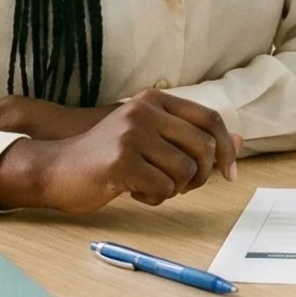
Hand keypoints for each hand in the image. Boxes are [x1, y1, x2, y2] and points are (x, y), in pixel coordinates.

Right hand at [0, 90, 239, 213]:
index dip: (227, 148)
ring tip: (149, 185)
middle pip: (204, 147)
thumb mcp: (151, 139)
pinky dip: (155, 197)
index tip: (230, 174)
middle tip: (180, 187)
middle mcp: (145, 110)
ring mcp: (132, 133)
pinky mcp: (122, 160)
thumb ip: (191, 138)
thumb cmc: (107, 158)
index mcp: (155, 99)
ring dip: (173, 188)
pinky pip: (163, 187)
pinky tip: (134, 192)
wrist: (55, 170)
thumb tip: (240, 142)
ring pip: (186, 170)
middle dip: (200, 176)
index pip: (210, 119)